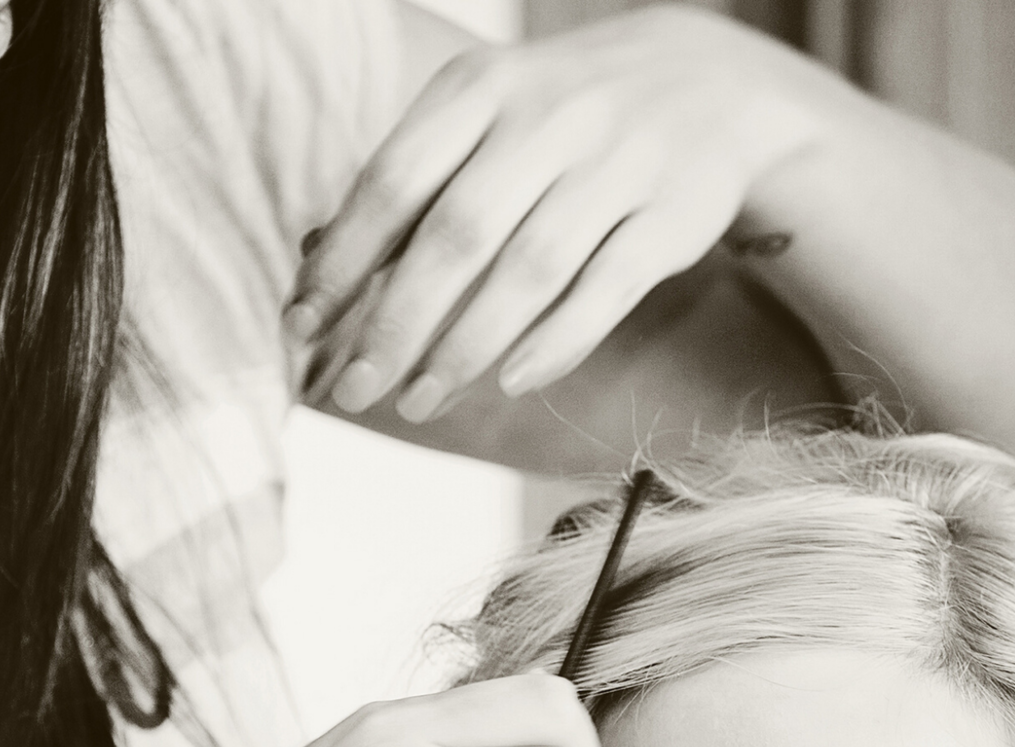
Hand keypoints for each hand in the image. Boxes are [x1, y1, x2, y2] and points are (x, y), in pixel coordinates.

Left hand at [289, 5, 841, 424]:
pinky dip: (555, 342)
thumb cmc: (561, 120)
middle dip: (395, 324)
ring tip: (419, 398)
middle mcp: (551, 118)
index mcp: (482, 88)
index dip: (343, 260)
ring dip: (465, 347)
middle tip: (354, 388)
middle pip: (457, 236)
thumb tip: (315, 276)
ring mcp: (620, 163)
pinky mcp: (676, 214)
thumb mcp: (483, 120)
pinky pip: (606, 289)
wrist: (713, 80)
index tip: (301, 325)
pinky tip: (509, 380)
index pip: (395, 180)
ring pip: (529, 270)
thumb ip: (410, 189)